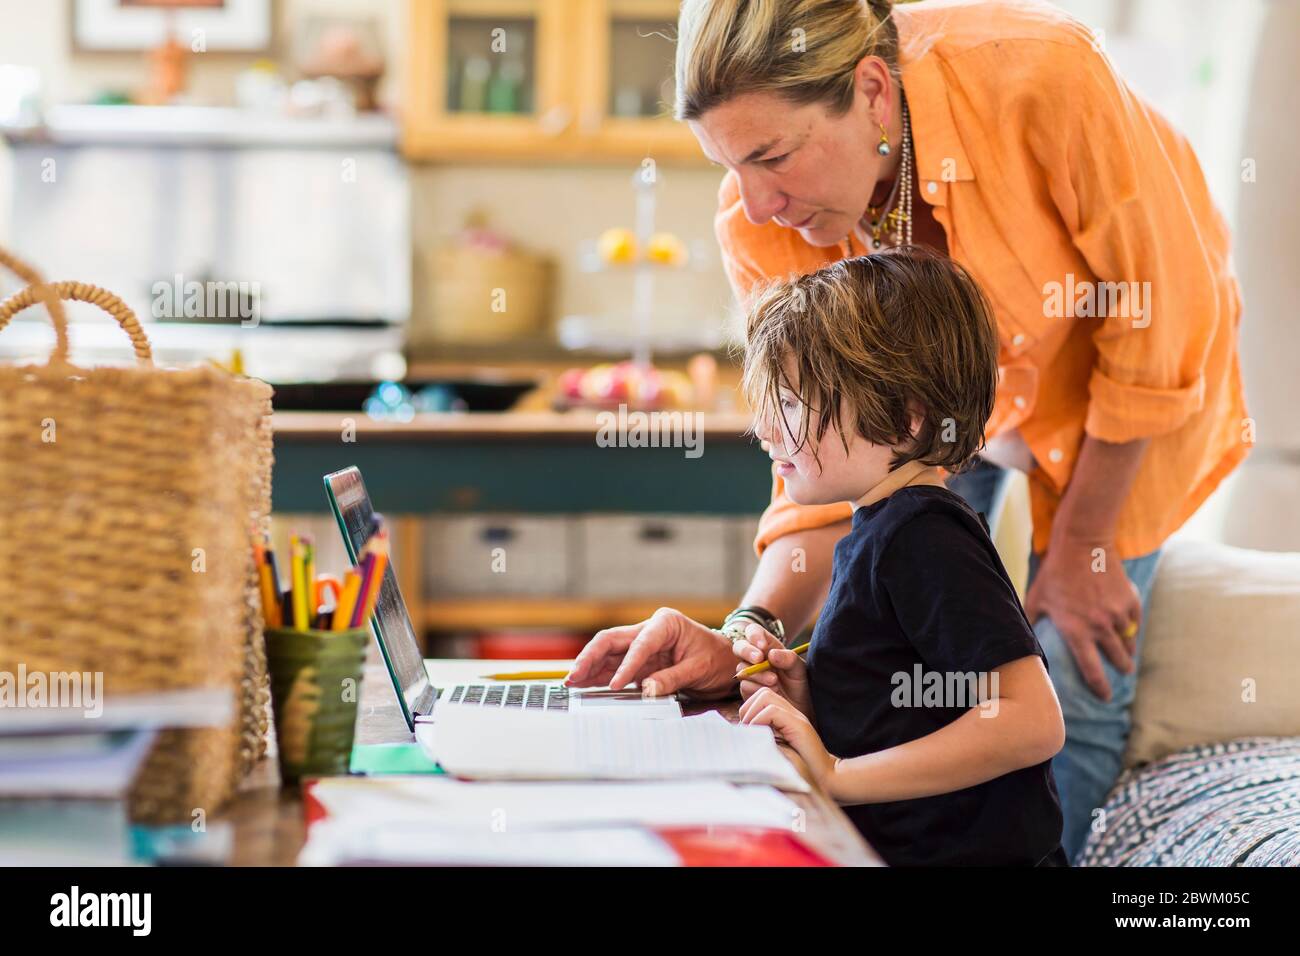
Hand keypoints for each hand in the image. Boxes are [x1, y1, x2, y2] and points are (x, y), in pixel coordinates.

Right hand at [564, 607, 737, 697]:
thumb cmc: (717, 659)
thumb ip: (672, 678)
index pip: (639, 643)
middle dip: (591, 658)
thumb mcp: (699, 669)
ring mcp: (641, 644)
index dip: (626, 665)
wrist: (726, 661)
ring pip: (607, 652)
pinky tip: (583, 684)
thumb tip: (647, 689)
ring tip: (571, 681)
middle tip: (574, 676)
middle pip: (612, 640)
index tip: (615, 684)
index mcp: (665, 623)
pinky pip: (614, 665)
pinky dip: (599, 675)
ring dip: (589, 667)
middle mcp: (648, 629)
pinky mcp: (639, 659)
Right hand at [732, 623, 813, 719]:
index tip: (763, 646)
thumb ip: (788, 658)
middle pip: (739, 647)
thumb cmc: (800, 684)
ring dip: (757, 674)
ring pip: (742, 668)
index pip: (753, 631)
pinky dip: (757, 688)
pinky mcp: (747, 690)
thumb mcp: (799, 668)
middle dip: (747, 651)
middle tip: (759, 659)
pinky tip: (772, 692)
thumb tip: (771, 654)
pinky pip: (745, 686)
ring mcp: (750, 674)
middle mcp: (755, 658)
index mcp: (767, 646)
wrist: (800, 708)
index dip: (754, 635)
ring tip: (775, 681)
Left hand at [739, 687, 835, 789]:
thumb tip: (738, 731)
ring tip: (751, 731)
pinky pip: (772, 711)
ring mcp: (797, 717)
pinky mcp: (799, 725)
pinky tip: (761, 735)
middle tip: (746, 730)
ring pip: (766, 697)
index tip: (745, 728)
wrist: (825, 778)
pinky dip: (760, 721)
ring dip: (752, 713)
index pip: (762, 696)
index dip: (748, 708)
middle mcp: (792, 712)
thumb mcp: (775, 747)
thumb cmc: (798, 768)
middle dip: (747, 709)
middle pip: (763, 693)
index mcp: (786, 715)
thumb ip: (762, 735)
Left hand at [1024, 536, 1140, 701]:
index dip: (1100, 687)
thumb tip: (1022, 638)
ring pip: (1128, 642)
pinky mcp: (1131, 601)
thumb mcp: (1036, 599)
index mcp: (1076, 631)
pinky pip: (1135, 622)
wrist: (1083, 544)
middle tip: (1122, 674)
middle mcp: (1100, 627)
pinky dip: (1132, 627)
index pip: (1091, 670)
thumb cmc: (1054, 573)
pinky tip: (1129, 629)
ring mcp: (1119, 615)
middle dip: (1120, 669)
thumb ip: (1032, 622)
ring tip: (1126, 654)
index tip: (1105, 697)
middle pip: (1116, 659)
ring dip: (1127, 650)